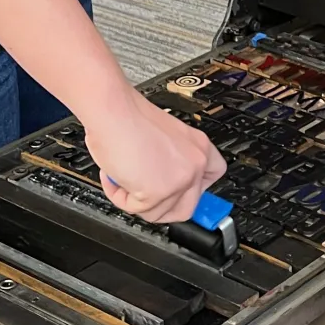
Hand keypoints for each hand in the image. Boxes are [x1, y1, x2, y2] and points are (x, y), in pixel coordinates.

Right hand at [85, 87, 226, 222]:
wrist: (112, 111)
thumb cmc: (127, 117)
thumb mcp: (165, 139)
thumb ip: (173, 161)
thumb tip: (165, 182)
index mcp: (200, 146)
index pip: (213, 177)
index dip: (192, 191)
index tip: (180, 195)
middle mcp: (195, 163)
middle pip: (187, 208)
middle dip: (160, 207)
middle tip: (141, 194)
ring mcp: (180, 179)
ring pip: (158, 213)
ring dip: (135, 200)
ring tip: (122, 176)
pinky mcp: (158, 192)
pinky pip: (135, 209)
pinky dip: (118, 196)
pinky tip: (113, 176)